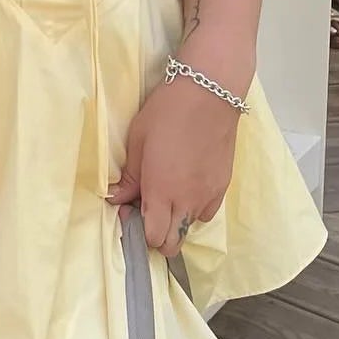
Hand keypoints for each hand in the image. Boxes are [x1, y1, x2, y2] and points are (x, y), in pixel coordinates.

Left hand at [106, 76, 239, 258]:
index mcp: (161, 191)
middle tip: (146, 209)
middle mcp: (187, 201)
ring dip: (176, 222)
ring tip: (167, 196)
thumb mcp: (138, 140)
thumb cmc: (166, 113)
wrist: (208, 95)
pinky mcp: (223, 187)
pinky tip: (187, 187)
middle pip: (173, 243)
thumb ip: (130, 176)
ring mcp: (208, 196)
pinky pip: (206, 213)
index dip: (139, 231)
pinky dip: (194, 209)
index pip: (153, 237)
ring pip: (190, 228)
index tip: (130, 211)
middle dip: (157, 235)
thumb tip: (115, 198)